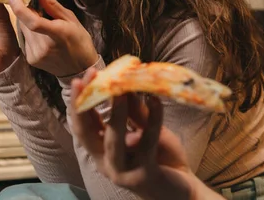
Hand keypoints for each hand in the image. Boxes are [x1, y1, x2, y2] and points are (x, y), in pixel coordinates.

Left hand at [8, 0, 97, 76]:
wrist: (80, 69)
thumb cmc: (79, 41)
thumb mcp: (70, 19)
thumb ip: (51, 4)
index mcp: (57, 35)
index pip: (33, 22)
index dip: (20, 8)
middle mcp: (44, 47)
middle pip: (25, 23)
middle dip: (28, 12)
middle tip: (39, 8)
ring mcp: (36, 55)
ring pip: (24, 30)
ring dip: (29, 23)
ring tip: (45, 25)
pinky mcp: (31, 60)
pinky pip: (25, 39)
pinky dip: (31, 34)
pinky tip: (43, 37)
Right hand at [70, 69, 223, 199]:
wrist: (183, 190)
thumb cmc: (161, 158)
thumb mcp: (145, 130)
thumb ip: (134, 111)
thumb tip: (125, 82)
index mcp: (101, 150)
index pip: (83, 124)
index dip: (80, 100)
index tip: (83, 76)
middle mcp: (106, 162)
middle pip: (87, 133)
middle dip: (85, 103)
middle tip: (89, 77)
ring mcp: (122, 171)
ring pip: (113, 141)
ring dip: (116, 113)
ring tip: (120, 89)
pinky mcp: (143, 176)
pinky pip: (147, 144)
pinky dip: (153, 120)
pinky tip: (156, 100)